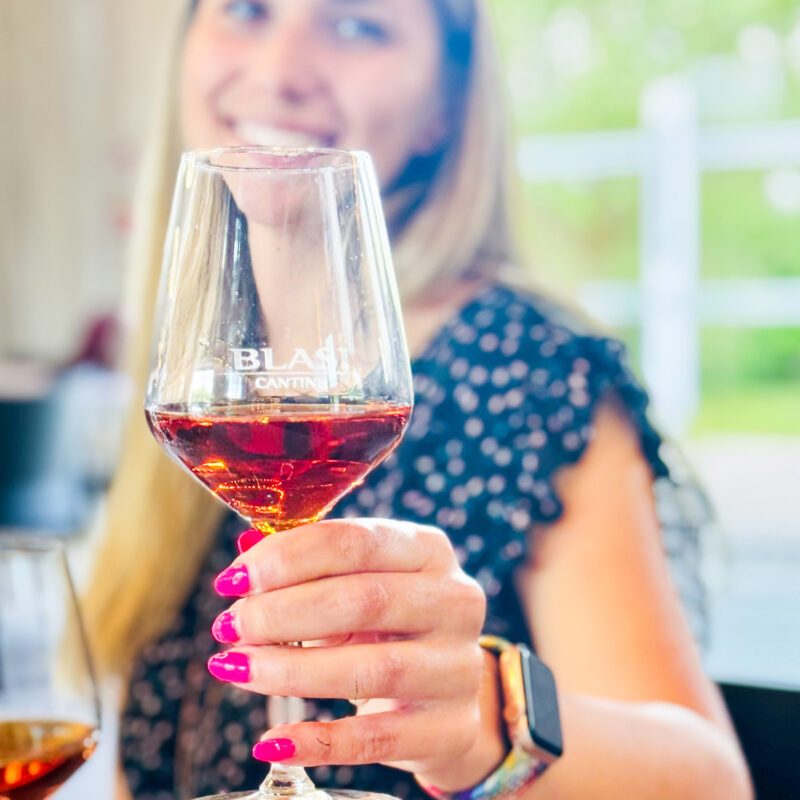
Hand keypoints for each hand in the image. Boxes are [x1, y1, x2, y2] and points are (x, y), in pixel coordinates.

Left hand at [207, 519, 499, 784]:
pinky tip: (271, 743)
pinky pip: (377, 740)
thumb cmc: (385, 624)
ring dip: (291, 671)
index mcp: (428, 550)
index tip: (233, 579)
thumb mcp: (355, 582)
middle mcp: (455, 601)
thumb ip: (305, 565)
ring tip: (236, 669)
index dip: (288, 558)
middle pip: (364, 600)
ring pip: (371, 670)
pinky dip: (318, 742)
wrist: (442, 693)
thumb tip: (243, 550)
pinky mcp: (450, 727)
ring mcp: (459, 666)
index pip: (356, 542)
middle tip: (229, 626)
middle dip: (283, 612)